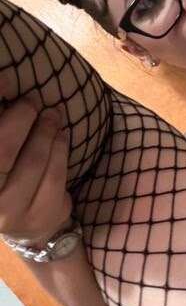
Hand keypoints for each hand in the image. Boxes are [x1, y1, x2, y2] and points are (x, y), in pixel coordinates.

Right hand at [0, 92, 71, 244]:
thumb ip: (3, 124)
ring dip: (46, 132)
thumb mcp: (2, 149)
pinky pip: (55, 177)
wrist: (27, 226)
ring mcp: (8, 212)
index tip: (6, 79)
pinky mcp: (36, 217)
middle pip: (2, 149)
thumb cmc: (5, 176)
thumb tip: (6, 81)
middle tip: (33, 102)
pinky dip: (60, 151)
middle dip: (21, 118)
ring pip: (33, 162)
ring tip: (52, 116)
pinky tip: (61, 137)